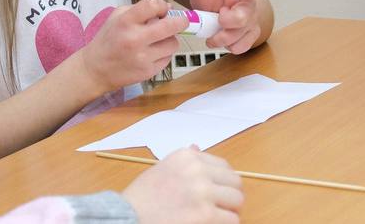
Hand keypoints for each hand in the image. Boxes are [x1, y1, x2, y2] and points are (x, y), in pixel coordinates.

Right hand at [80, 0, 187, 91]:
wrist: (95, 70)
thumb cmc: (108, 40)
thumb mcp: (117, 16)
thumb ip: (142, 9)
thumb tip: (170, 9)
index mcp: (126, 21)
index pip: (153, 5)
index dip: (162, 6)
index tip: (163, 10)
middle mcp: (135, 39)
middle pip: (172, 26)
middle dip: (181, 21)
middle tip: (180, 22)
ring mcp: (142, 58)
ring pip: (173, 44)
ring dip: (170, 39)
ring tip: (159, 40)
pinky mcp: (148, 72)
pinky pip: (167, 58)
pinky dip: (163, 54)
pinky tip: (152, 53)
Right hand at [122, 146, 242, 223]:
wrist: (127, 217)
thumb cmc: (141, 198)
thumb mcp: (161, 169)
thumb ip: (184, 162)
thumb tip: (197, 147)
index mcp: (187, 156)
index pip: (223, 165)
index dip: (223, 182)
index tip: (218, 193)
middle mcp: (198, 169)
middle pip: (235, 181)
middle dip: (231, 196)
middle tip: (223, 208)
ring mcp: (203, 192)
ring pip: (237, 200)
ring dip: (230, 211)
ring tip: (219, 218)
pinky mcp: (205, 214)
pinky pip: (232, 220)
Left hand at [188, 0, 265, 53]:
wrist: (206, 14)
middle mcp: (251, 4)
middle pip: (246, 15)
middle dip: (228, 20)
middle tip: (217, 18)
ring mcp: (252, 21)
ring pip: (242, 34)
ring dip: (223, 36)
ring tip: (213, 31)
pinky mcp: (249, 37)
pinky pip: (242, 46)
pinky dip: (228, 45)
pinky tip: (220, 38)